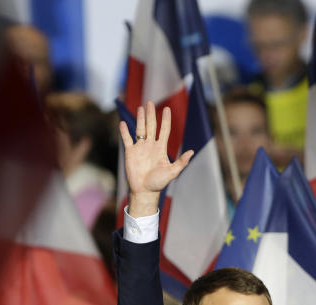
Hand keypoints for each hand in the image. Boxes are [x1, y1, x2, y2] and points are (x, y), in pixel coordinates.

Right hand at [119, 101, 192, 216]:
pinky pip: (127, 139)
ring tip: (140, 108)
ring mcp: (140, 148)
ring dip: (140, 119)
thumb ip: (181, 162)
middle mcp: (150, 145)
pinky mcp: (130, 152)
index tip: (167, 109)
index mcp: (161, 148)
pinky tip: (123, 123)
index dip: (166, 120)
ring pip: (140, 129)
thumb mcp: (172, 172)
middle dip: (151, 114)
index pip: (164, 130)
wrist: (144, 191)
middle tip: (150, 102)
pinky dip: (125, 131)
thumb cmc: (159, 183)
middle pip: (151, 126)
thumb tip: (191, 152)